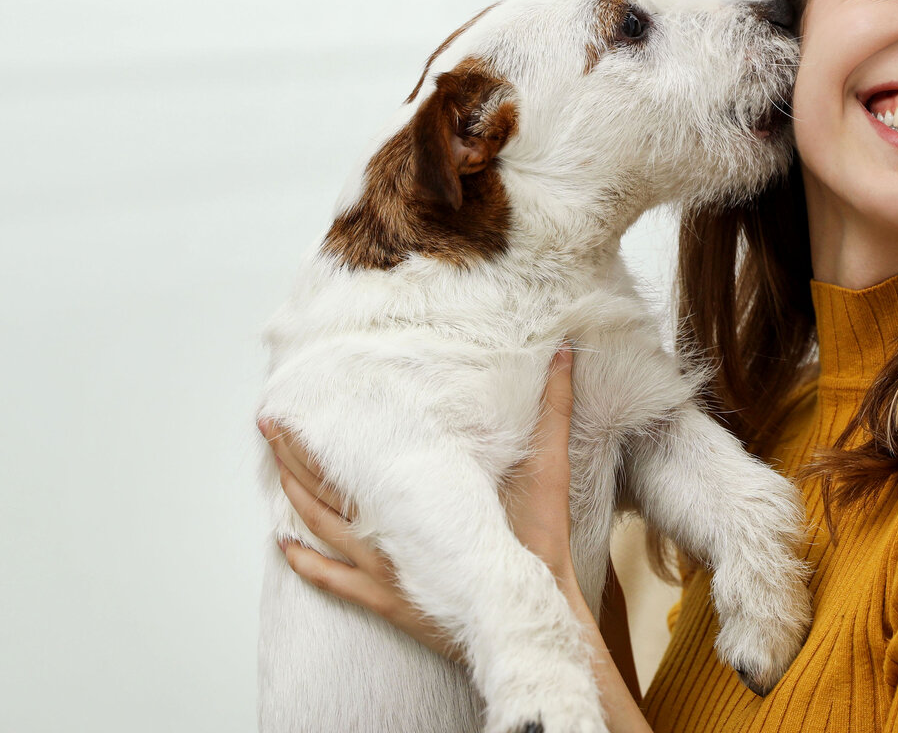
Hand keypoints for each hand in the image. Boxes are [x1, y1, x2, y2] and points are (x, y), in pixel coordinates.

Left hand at [257, 342, 580, 662]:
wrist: (530, 608)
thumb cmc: (536, 539)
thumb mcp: (549, 464)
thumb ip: (555, 408)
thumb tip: (565, 353)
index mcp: (417, 495)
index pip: (357, 455)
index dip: (324, 429)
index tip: (300, 402)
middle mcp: (389, 527)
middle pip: (327, 486)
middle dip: (295, 453)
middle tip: (269, 425)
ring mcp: (381, 566)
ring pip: (322, 527)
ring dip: (294, 497)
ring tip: (276, 468)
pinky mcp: (384, 598)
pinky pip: (333, 579)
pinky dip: (305, 562)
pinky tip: (284, 547)